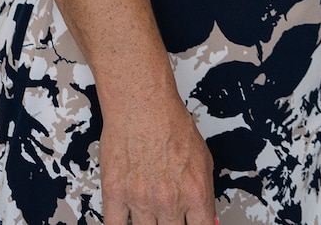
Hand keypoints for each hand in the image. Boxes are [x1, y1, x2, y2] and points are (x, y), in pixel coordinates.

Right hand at [97, 87, 218, 224]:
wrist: (143, 106)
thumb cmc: (172, 126)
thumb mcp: (202, 159)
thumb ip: (202, 192)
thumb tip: (205, 215)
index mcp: (195, 192)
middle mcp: (169, 200)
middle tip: (170, 217)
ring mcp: (140, 199)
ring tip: (152, 213)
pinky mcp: (115, 194)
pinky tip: (127, 219)